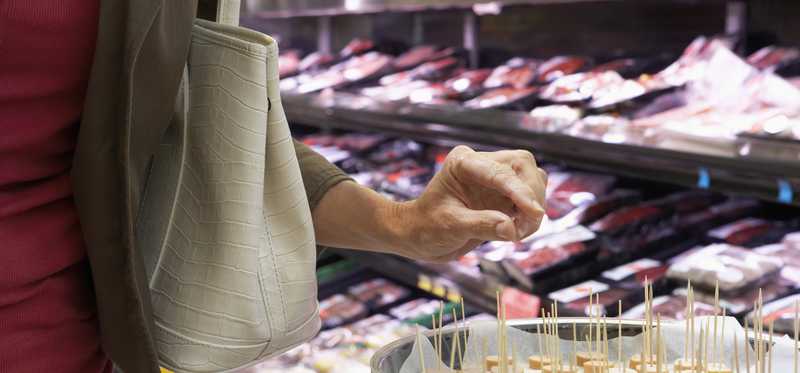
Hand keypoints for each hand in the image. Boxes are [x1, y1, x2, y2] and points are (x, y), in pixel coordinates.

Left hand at [402, 145, 546, 262]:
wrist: (421, 236)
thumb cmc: (427, 227)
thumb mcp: (449, 227)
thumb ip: (480, 225)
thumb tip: (510, 228)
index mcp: (462, 162)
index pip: (499, 171)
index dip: (520, 191)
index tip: (535, 212)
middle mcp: (481, 163)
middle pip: (523, 166)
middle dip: (531, 196)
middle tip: (523, 229)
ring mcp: (495, 176)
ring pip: (532, 178)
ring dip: (534, 206)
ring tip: (518, 233)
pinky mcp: (505, 193)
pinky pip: (531, 196)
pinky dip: (531, 214)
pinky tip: (517, 231)